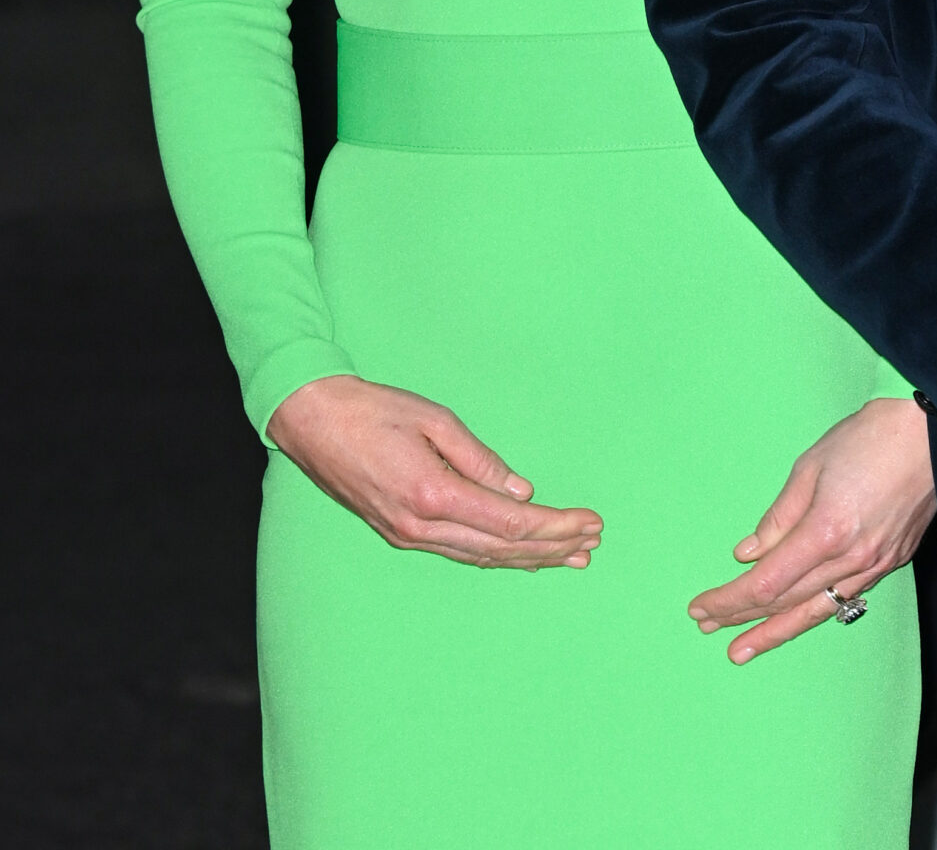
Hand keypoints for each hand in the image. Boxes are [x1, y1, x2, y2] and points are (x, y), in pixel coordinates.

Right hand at [267, 375, 603, 568]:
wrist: (312, 422)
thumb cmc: (374, 410)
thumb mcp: (435, 420)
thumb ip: (480, 459)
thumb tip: (522, 493)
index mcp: (432, 494)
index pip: (509, 523)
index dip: (555, 526)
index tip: (591, 523)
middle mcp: (420, 526)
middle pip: (500, 547)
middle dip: (551, 548)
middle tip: (592, 544)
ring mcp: (408, 535)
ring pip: (481, 556)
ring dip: (528, 558)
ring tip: (569, 558)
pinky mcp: (400, 533)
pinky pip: (459, 551)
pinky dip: (495, 556)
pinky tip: (518, 557)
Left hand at [687, 397, 935, 662]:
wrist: (934, 432)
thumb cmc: (871, 436)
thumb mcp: (812, 464)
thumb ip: (779, 515)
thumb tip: (748, 553)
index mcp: (825, 531)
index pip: (765, 583)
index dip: (728, 600)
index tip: (700, 607)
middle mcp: (851, 559)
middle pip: (786, 602)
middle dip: (743, 618)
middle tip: (708, 628)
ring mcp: (876, 565)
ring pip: (816, 610)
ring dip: (776, 631)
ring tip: (744, 651)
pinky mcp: (893, 561)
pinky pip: (846, 598)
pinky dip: (815, 611)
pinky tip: (797, 618)